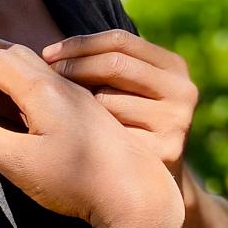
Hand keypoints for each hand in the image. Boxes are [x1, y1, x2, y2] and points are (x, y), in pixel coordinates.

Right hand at [0, 44, 184, 227]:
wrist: (137, 195)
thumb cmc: (78, 182)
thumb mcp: (23, 165)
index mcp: (44, 93)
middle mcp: (64, 87)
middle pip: (19, 55)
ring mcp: (82, 99)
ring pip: (40, 65)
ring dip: (10, 57)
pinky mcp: (93, 114)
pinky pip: (56, 78)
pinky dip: (31, 73)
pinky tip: (34, 88)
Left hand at [42, 28, 198, 171]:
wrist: (155, 187)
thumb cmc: (130, 125)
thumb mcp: (133, 89)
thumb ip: (109, 64)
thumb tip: (50, 52)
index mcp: (174, 66)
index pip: (120, 41)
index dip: (79, 45)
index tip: (47, 54)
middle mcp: (183, 90)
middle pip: (114, 65)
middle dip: (72, 68)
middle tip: (45, 80)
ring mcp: (176, 122)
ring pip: (108, 101)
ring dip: (79, 106)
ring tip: (62, 113)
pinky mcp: (165, 151)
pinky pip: (111, 135)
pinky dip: (90, 136)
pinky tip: (79, 141)